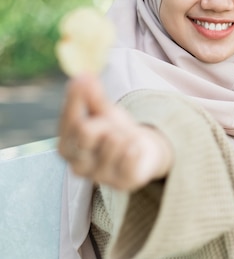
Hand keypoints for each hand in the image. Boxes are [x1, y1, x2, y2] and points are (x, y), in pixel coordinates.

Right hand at [57, 75, 172, 190]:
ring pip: (113, 140)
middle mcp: (77, 166)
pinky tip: (135, 150)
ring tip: (126, 139)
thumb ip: (91, 97)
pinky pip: (131, 154)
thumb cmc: (115, 131)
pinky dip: (137, 146)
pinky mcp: (123, 183)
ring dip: (125, 133)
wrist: (141, 152)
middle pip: (85, 130)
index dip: (77, 97)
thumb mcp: (103, 112)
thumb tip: (82, 75)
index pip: (68, 119)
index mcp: (66, 147)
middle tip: (114, 124)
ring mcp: (100, 177)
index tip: (85, 77)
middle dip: (104, 120)